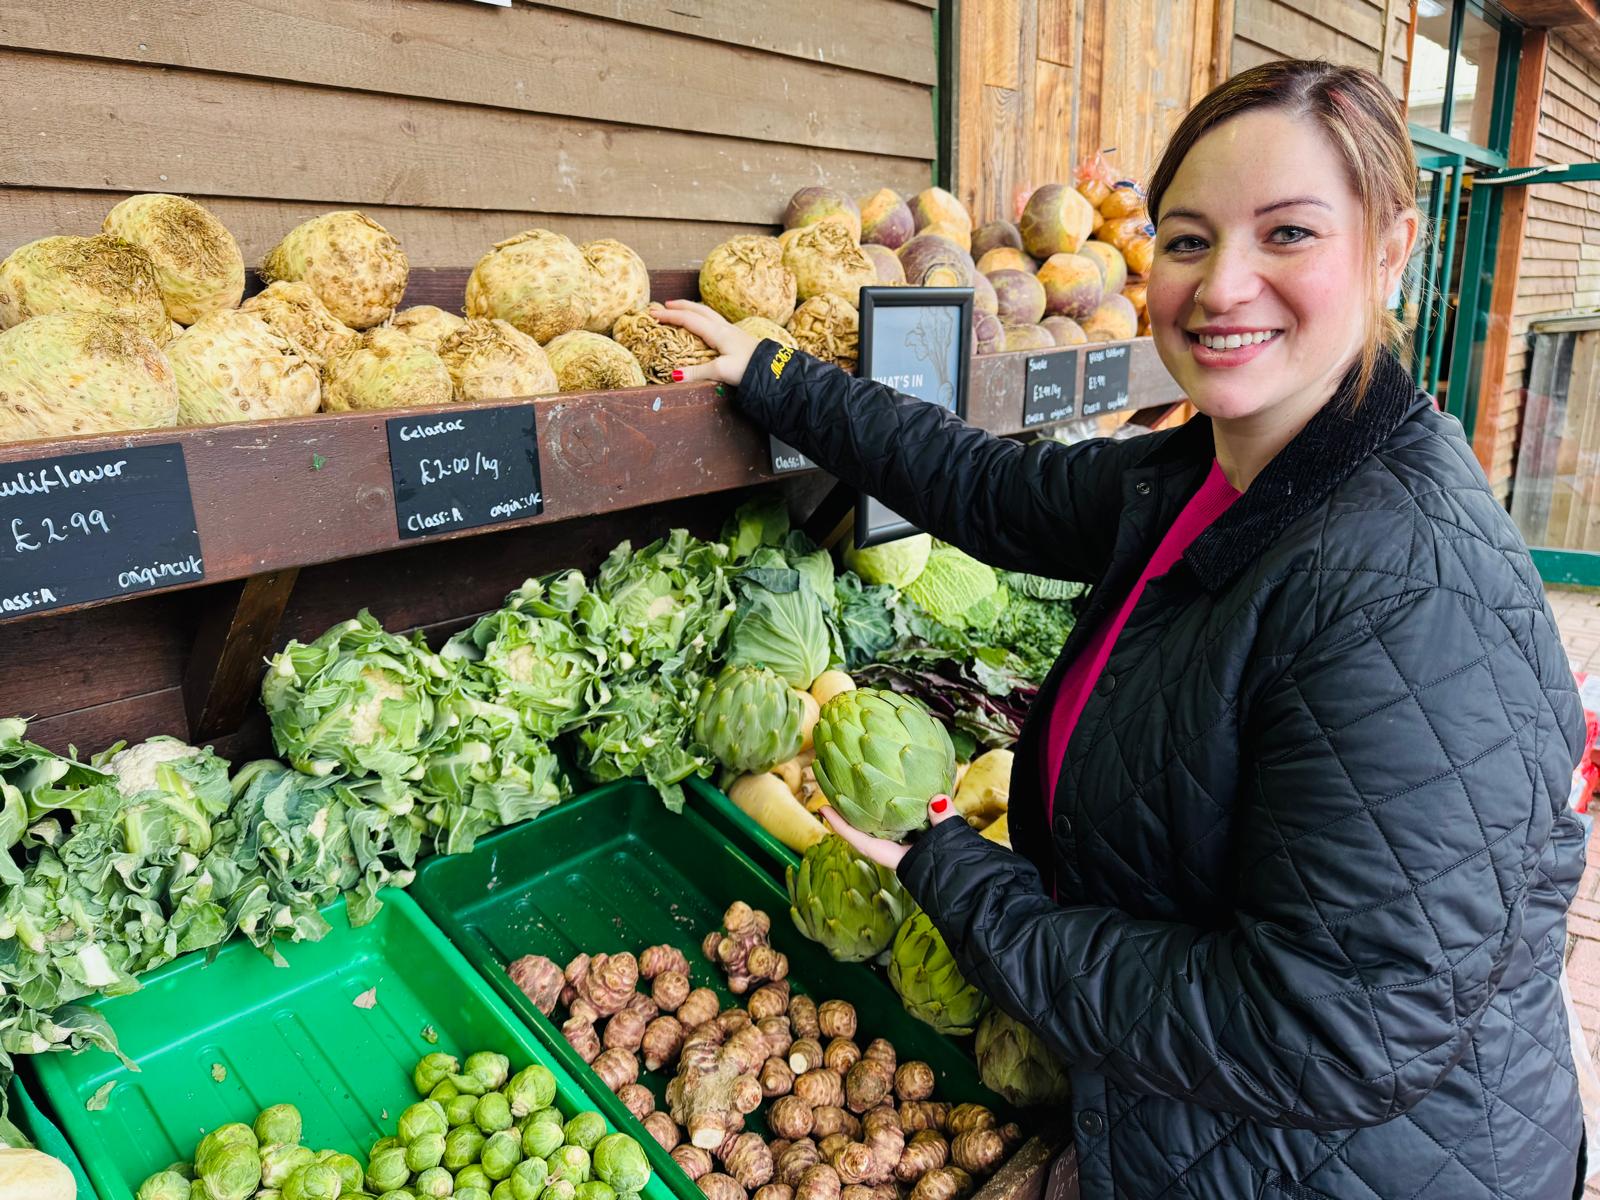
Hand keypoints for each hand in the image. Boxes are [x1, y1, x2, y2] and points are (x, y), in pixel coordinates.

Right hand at [650, 300, 759, 386]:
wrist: (775, 369)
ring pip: (708, 313)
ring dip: (692, 309)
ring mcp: (732, 331)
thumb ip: (698, 372)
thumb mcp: (721, 371)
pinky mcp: (738, 337)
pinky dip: (704, 317)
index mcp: (717, 332)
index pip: (688, 319)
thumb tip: (674, 375)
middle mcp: (724, 328)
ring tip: (682, 309)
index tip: (653, 314)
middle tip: (664, 305)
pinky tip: (706, 324)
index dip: (669, 316)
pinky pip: (715, 321)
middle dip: (680, 306)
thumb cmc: (749, 368)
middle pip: (698, 310)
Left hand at [821, 795, 959, 870]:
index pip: (861, 840)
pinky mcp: (928, 841)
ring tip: (867, 783)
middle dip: (856, 812)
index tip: (821, 809)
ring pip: (890, 824)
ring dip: (879, 808)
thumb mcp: (950, 845)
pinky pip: (910, 820)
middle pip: (871, 830)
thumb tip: (938, 799)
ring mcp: (914, 848)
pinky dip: (904, 807)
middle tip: (841, 787)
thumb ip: (943, 821)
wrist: (980, 889)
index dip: (840, 826)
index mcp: (897, 858)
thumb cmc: (960, 873)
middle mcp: (901, 852)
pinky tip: (904, 789)